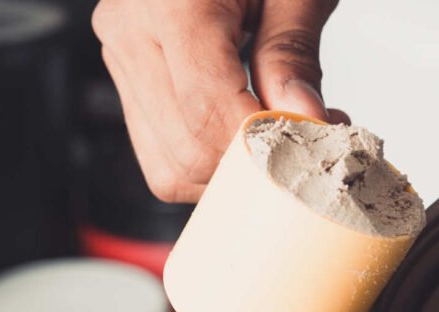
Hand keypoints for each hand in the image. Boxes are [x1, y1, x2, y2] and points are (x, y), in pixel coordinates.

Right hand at [92, 0, 346, 201]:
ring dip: (230, 168)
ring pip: (168, 165)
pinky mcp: (126, 70)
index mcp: (170, 6)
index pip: (211, 116)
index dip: (268, 145)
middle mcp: (129, 32)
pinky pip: (160, 148)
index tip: (319, 138)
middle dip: (253, 163)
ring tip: (279, 131)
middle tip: (311, 136)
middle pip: (186, 151)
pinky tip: (247, 126)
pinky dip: (208, 155)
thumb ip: (292, 54)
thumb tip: (303, 122)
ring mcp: (120, 54)